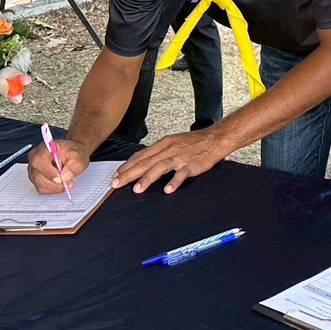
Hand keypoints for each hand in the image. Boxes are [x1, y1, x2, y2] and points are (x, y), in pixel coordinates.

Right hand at [26, 139, 88, 193]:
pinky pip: (42, 189)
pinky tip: (61, 183)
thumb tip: (65, 176)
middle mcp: (35, 158)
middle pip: (37, 176)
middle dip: (54, 183)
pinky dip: (53, 189)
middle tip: (68, 182)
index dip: (49, 172)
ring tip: (67, 181)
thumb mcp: (79, 157)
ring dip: (55, 187)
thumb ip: (73, 166)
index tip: (61, 178)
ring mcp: (34, 169)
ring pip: (40, 185)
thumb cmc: (73, 153)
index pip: (39, 161)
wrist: (73, 155)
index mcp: (44, 148)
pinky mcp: (36, 179)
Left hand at [110, 129, 227, 193]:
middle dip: (129, 173)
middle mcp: (169, 149)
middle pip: (146, 162)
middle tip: (117, 183)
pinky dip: (174, 182)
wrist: (214, 139)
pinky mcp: (191, 165)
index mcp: (163, 144)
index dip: (127, 165)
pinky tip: (167, 190)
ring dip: (147, 179)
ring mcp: (180, 157)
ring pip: (160, 167)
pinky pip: (181, 174)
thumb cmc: (193, 142)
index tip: (116, 174)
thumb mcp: (172, 142)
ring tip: (137, 189)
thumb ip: (159, 152)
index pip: (141, 155)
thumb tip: (144, 162)